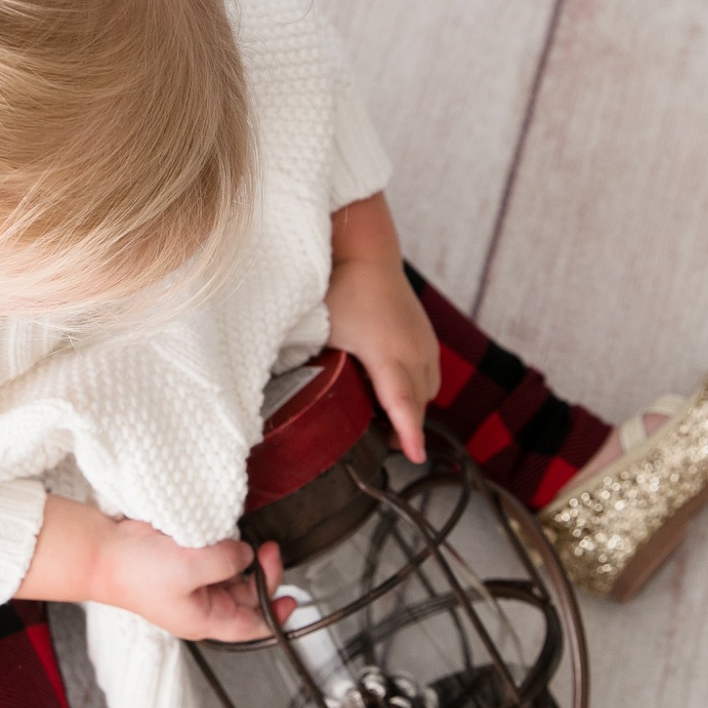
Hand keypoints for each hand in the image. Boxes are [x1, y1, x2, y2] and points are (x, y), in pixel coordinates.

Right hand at [91, 519, 289, 642]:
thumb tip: (245, 554)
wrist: (102, 552)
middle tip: (268, 548)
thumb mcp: (192, 568)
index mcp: (205, 619)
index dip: (275, 615)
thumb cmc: (136, 572)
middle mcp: (201, 603)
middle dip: (262, 573)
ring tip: (248, 539)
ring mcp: (192, 582)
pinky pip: (214, 555)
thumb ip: (227, 561)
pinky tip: (228, 532)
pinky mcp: (184, 560)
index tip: (292, 599)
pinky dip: (225, 544)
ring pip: (232, 573)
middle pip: (246, 595)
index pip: (252, 626)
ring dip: (243, 557)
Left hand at [324, 194, 440, 462]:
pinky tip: (397, 391)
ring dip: (414, 406)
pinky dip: (418, 387)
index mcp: (385, 351)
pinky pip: (430, 372)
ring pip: (429, 389)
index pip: (401, 402)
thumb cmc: (340, 287)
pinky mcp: (427, 334)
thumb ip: (301, 361)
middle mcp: (412, 348)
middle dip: (408, 427)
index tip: (414, 456)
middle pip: (419, 402)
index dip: (408, 433)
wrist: (368, 251)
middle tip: (381, 444)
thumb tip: (277, 391)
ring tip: (388, 421)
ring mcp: (424, 341)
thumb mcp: (318, 329)